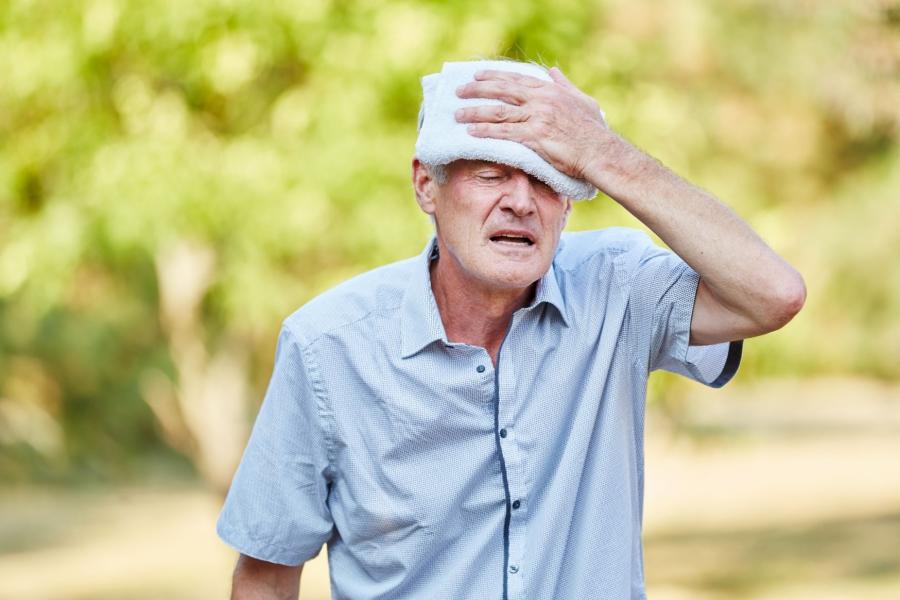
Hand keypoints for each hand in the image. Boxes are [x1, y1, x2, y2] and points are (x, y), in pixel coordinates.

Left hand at [455, 67, 608, 179]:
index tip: (478, 75)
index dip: (495, 76)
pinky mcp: (534, 138)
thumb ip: (565, 85)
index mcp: (550, 91)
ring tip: (458, 115)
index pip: (516, 79)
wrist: (600, 152)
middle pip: (502, 91)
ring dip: (475, 112)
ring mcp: (537, 118)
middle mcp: (541, 101)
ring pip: (498, 112)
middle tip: (459, 91)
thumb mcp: (582, 100)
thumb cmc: (594, 131)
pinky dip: (486, 132)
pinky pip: (504, 133)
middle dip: (477, 90)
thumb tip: (553, 71)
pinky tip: (471, 133)